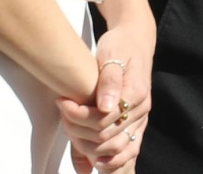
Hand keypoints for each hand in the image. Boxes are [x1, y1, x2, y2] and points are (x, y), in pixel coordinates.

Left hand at [62, 12, 155, 172]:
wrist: (135, 41)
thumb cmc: (120, 46)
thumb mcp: (111, 54)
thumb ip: (109, 80)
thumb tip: (105, 107)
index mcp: (136, 93)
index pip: (103, 119)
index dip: (78, 115)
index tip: (61, 102)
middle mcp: (141, 110)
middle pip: (106, 136)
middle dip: (78, 129)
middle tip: (62, 114)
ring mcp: (140, 120)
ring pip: (114, 148)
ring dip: (88, 146)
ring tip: (70, 129)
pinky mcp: (135, 125)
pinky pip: (127, 151)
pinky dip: (111, 161)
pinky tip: (95, 163)